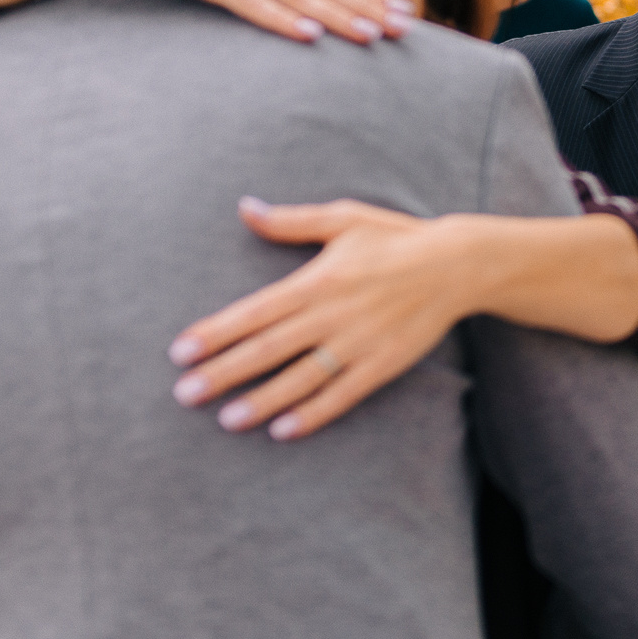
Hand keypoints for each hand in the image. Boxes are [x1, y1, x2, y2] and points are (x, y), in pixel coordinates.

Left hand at [170, 199, 477, 439]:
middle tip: (184, 395)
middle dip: (223, 373)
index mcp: (316, 280)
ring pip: (300, 378)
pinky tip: (283, 431)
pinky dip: (312, 414)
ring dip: (261, 400)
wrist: (457, 264)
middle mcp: (331, 314)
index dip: (215, 332)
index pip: (253, 312)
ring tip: (226, 421)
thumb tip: (244, 207)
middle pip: (267, 349)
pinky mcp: (382, 364)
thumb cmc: (396, 237)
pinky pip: (342, 394)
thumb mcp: (343, 219)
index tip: (180, 352)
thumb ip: (290, 221)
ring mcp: (358, 343)